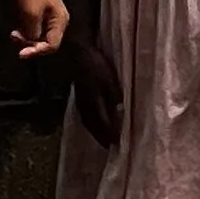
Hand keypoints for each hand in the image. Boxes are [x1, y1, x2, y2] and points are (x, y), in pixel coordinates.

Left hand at [13, 0, 68, 57]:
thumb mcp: (31, 13)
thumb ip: (33, 32)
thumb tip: (31, 42)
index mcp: (60, 22)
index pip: (52, 45)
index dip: (37, 51)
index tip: (21, 53)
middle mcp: (57, 22)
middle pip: (46, 43)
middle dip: (30, 44)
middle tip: (15, 39)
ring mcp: (49, 19)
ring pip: (39, 37)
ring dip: (26, 39)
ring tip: (14, 35)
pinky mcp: (41, 15)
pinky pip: (35, 30)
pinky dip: (25, 32)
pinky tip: (16, 31)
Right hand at [72, 31, 122, 146]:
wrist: (78, 51)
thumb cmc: (95, 65)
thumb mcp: (109, 80)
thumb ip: (114, 97)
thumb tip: (121, 113)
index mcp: (93, 103)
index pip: (102, 125)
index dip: (110, 135)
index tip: (117, 145)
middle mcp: (84, 106)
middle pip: (93, 127)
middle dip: (102, 138)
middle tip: (110, 147)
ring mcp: (80, 101)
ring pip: (88, 122)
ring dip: (96, 133)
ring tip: (103, 139)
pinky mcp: (78, 96)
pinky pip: (85, 116)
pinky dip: (91, 124)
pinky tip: (94, 122)